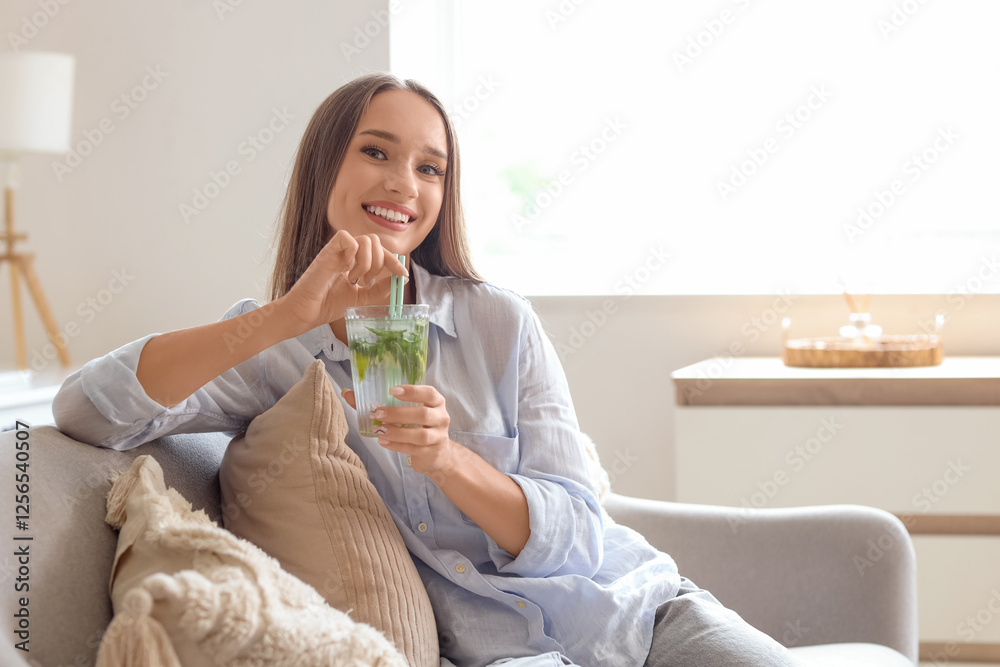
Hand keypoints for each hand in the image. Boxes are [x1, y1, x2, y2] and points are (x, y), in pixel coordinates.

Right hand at [277, 229, 406, 333]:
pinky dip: (353, 254)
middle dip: (381, 261)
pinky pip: (346, 238)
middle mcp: (349, 254)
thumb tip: (401, 279)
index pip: (381, 251)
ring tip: (356, 279)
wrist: (309, 312)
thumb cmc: (329, 304)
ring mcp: (339, 251)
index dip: (394, 261)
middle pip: (376, 241)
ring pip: (365, 239)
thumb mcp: (362, 297)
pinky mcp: (327, 251)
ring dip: (367, 262)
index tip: (402, 274)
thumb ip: (380, 289)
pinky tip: (346, 270)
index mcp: (357, 262)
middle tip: (369, 281)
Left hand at [341, 384, 457, 480]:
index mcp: (436, 402)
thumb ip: (379, 402)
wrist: (438, 455)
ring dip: (397, 432)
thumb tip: (347, 393)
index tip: (392, 391)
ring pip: (419, 435)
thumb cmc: (418, 427)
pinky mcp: (431, 453)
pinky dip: (397, 445)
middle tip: (377, 413)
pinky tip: (383, 442)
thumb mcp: (407, 412)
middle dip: (398, 413)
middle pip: (422, 414)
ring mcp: (438, 437)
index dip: (412, 391)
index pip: (429, 393)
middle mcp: (441, 418)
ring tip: (379, 430)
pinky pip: (414, 449)